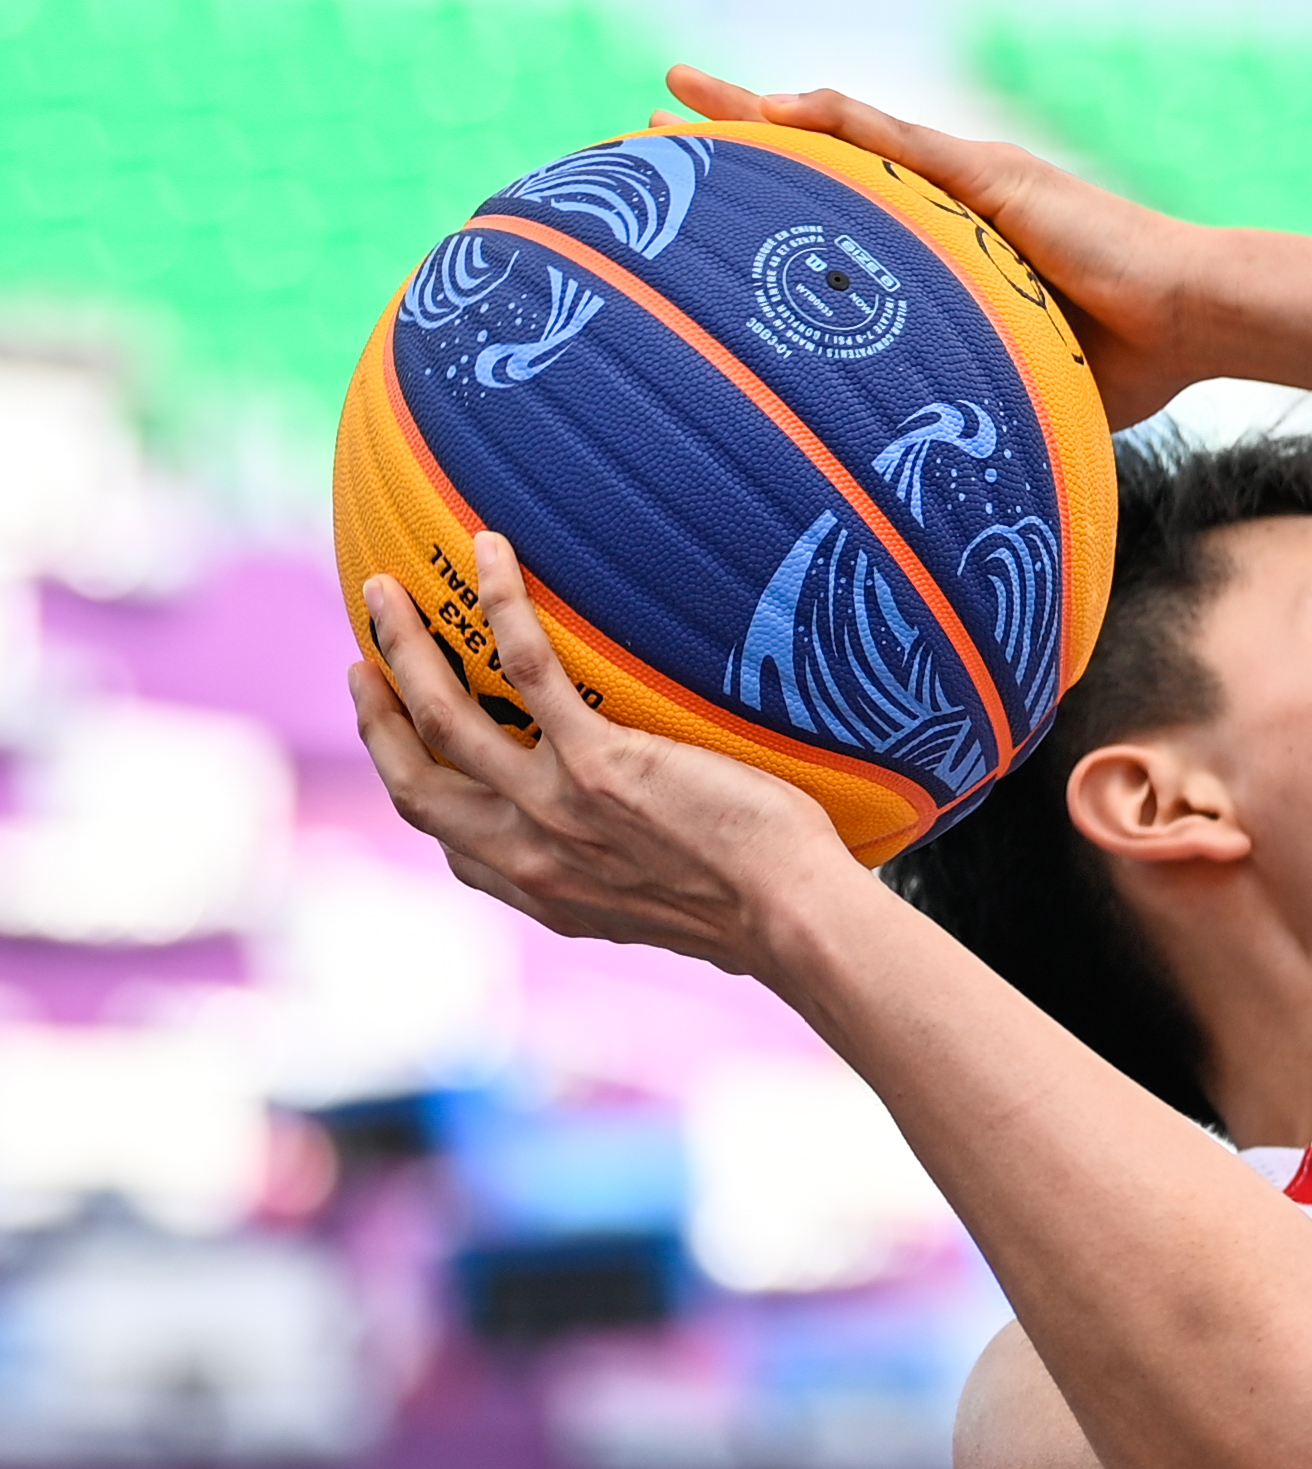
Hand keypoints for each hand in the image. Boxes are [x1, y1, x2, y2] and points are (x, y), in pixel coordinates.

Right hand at [350, 530, 854, 975]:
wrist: (793, 917)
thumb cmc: (762, 910)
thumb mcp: (673, 905)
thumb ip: (637, 871)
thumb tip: (660, 843)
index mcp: (546, 891)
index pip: (454, 844)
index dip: (416, 787)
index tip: (403, 746)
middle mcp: (532, 854)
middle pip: (413, 783)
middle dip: (374, 718)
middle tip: (362, 661)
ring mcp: (557, 808)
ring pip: (442, 717)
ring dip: (402, 648)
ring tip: (382, 593)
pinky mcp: (600, 766)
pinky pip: (528, 668)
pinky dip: (500, 603)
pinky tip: (491, 552)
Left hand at [662, 65, 1215, 423]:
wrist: (1192, 320)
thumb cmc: (1126, 368)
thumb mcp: (1017, 389)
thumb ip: (965, 411)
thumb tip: (920, 490)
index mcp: (947, 253)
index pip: (837, 220)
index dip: (768, 210)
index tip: (699, 212)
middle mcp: (945, 204)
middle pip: (817, 163)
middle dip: (735, 144)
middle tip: (652, 133)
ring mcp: (964, 182)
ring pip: (838, 134)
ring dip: (757, 113)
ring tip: (680, 94)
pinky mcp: (989, 173)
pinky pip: (894, 136)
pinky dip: (833, 118)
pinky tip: (775, 102)